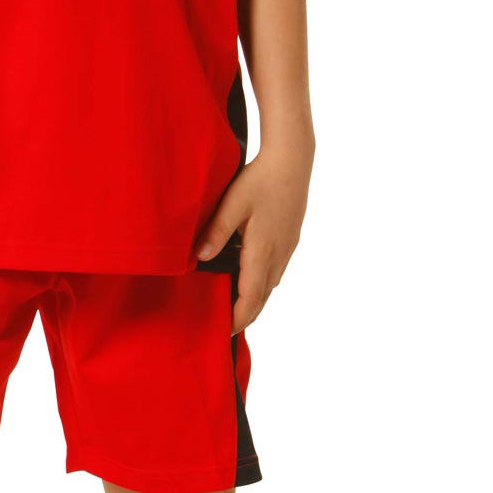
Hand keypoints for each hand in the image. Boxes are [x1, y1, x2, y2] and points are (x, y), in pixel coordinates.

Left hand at [193, 146, 311, 333]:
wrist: (293, 160)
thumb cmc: (261, 179)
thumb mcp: (233, 204)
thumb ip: (216, 232)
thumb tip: (200, 258)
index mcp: (263, 250)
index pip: (251, 297)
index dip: (239, 318)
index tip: (225, 332)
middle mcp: (278, 254)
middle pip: (262, 297)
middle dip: (245, 315)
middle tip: (226, 327)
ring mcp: (287, 248)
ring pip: (270, 284)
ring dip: (253, 299)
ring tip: (234, 306)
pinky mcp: (290, 239)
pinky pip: (275, 270)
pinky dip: (261, 283)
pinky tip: (248, 276)